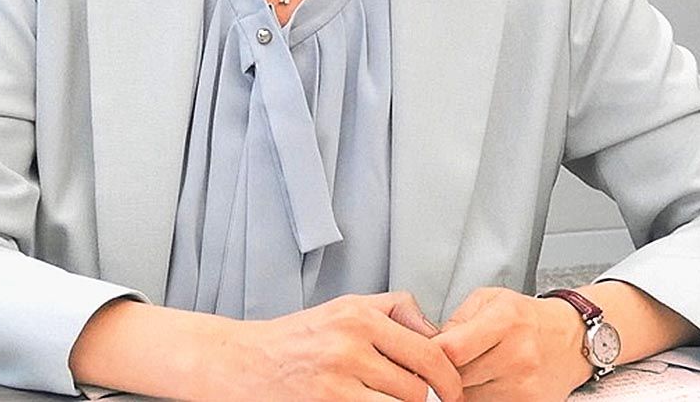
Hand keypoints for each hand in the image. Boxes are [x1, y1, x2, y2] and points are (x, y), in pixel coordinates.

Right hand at [225, 291, 463, 401]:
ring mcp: (338, 379)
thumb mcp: (345, 306)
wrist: (248, 361)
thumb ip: (393, 309)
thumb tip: (436, 332)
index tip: (452, 390)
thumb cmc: (301, 336)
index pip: (429, 351)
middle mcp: (351, 344)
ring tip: (393, 400)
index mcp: (360, 315)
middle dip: (429, 401)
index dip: (449, 378)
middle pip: (419, 388)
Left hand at [433, 287, 590, 400]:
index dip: (432, 353)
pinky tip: (485, 382)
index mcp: (505, 320)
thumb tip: (430, 344)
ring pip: (470, 398)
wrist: (570, 338)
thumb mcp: (490, 299)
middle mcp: (518, 355)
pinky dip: (480, 397)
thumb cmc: (526, 316)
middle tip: (443, 362)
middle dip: (444, 371)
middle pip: (458, 377)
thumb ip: (458, 318)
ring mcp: (526, 385)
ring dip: (461, 388)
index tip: (424, 351)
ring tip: (469, 370)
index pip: (453, 348)